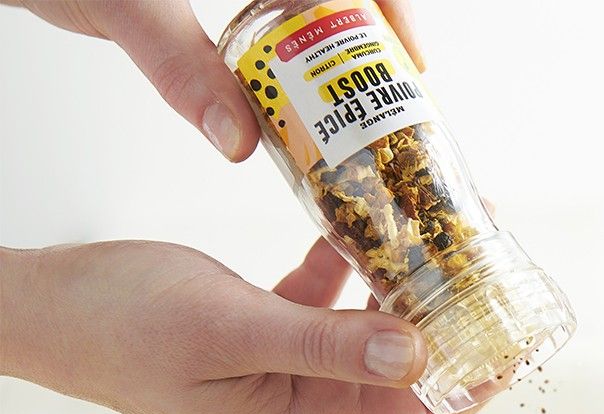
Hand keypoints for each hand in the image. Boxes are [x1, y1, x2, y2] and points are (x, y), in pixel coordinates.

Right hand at [0, 240, 473, 413]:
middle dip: (449, 334)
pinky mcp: (260, 335)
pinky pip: (322, 307)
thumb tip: (417, 355)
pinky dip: (343, 274)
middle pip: (400, 381)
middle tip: (485, 276)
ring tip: (437, 243)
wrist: (47, 310)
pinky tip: (351, 233)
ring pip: (365, 340)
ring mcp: (280, 372)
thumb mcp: (231, 330)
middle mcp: (299, 407)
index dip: (470, 389)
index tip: (514, 344)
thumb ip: (325, 344)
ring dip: (401, 296)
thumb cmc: (122, 326)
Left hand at [7, 0, 424, 160]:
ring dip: (336, 41)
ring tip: (355, 91)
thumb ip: (182, 69)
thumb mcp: (122, 7)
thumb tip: (240, 138)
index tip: (409, 56)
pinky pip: (270, 9)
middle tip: (392, 85)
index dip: (390, 7)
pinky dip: (290, 42)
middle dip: (372, 31)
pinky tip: (292, 80)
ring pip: (308, 2)